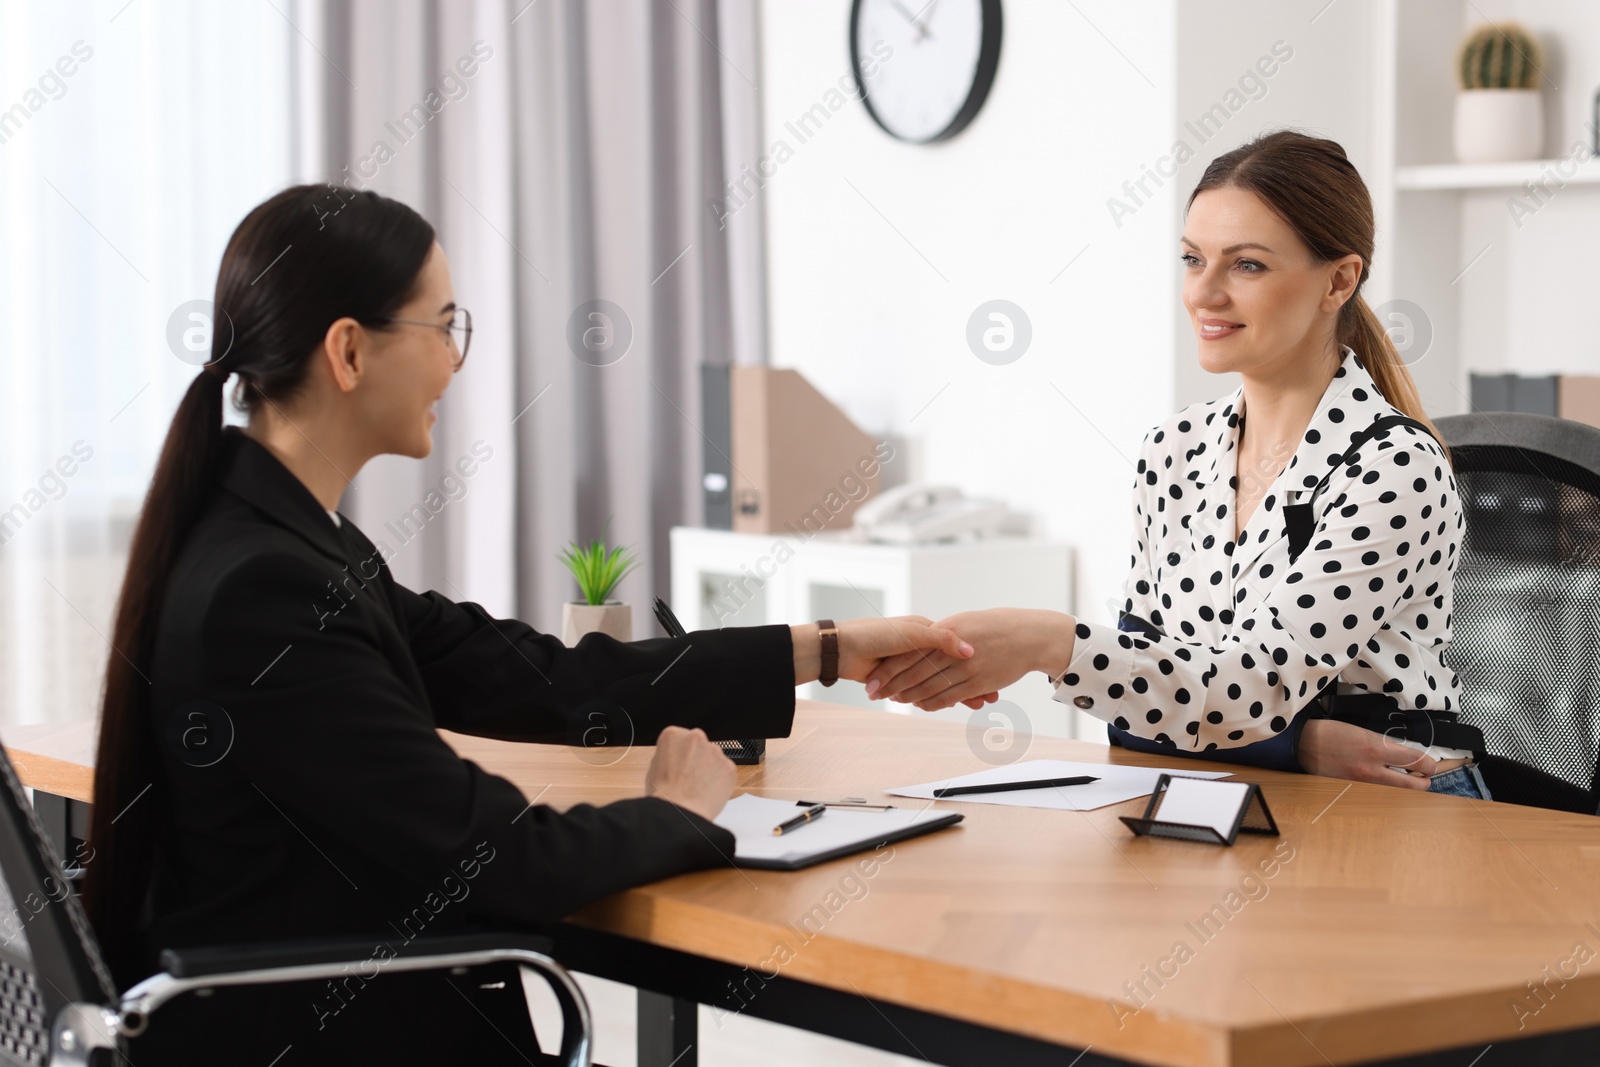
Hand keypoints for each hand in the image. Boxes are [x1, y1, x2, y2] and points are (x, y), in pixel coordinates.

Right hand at [645, 726, 736, 820]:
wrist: (679, 811)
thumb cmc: (663, 794)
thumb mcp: (653, 769)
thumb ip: (667, 757)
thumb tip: (674, 760)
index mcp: (673, 735)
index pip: (678, 739)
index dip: (677, 755)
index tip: (677, 766)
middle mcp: (696, 737)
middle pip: (697, 746)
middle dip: (695, 759)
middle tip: (688, 778)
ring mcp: (715, 751)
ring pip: (713, 758)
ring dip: (708, 769)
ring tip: (697, 788)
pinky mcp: (729, 766)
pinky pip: (725, 772)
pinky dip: (719, 782)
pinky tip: (707, 793)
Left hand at [864, 608, 1071, 710]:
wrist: (1029, 635)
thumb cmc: (996, 626)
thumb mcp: (966, 622)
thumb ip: (943, 633)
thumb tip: (924, 640)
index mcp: (946, 630)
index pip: (909, 651)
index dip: (890, 666)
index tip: (873, 676)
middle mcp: (952, 648)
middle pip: (914, 670)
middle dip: (892, 684)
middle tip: (877, 695)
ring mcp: (965, 666)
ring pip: (929, 685)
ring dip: (910, 696)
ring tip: (895, 701)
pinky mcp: (977, 682)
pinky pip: (950, 696)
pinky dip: (933, 703)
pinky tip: (923, 706)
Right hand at [1296, 718, 1438, 789]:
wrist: (1303, 745)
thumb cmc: (1332, 733)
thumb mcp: (1363, 733)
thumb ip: (1385, 746)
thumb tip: (1406, 757)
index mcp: (1376, 748)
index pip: (1417, 762)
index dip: (1429, 765)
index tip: (1430, 765)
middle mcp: (1372, 769)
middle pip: (1414, 785)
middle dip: (1424, 782)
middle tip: (1424, 777)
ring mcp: (1363, 784)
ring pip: (1398, 794)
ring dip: (1407, 789)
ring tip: (1407, 782)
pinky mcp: (1354, 793)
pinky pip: (1379, 796)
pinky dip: (1386, 792)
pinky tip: (1384, 785)